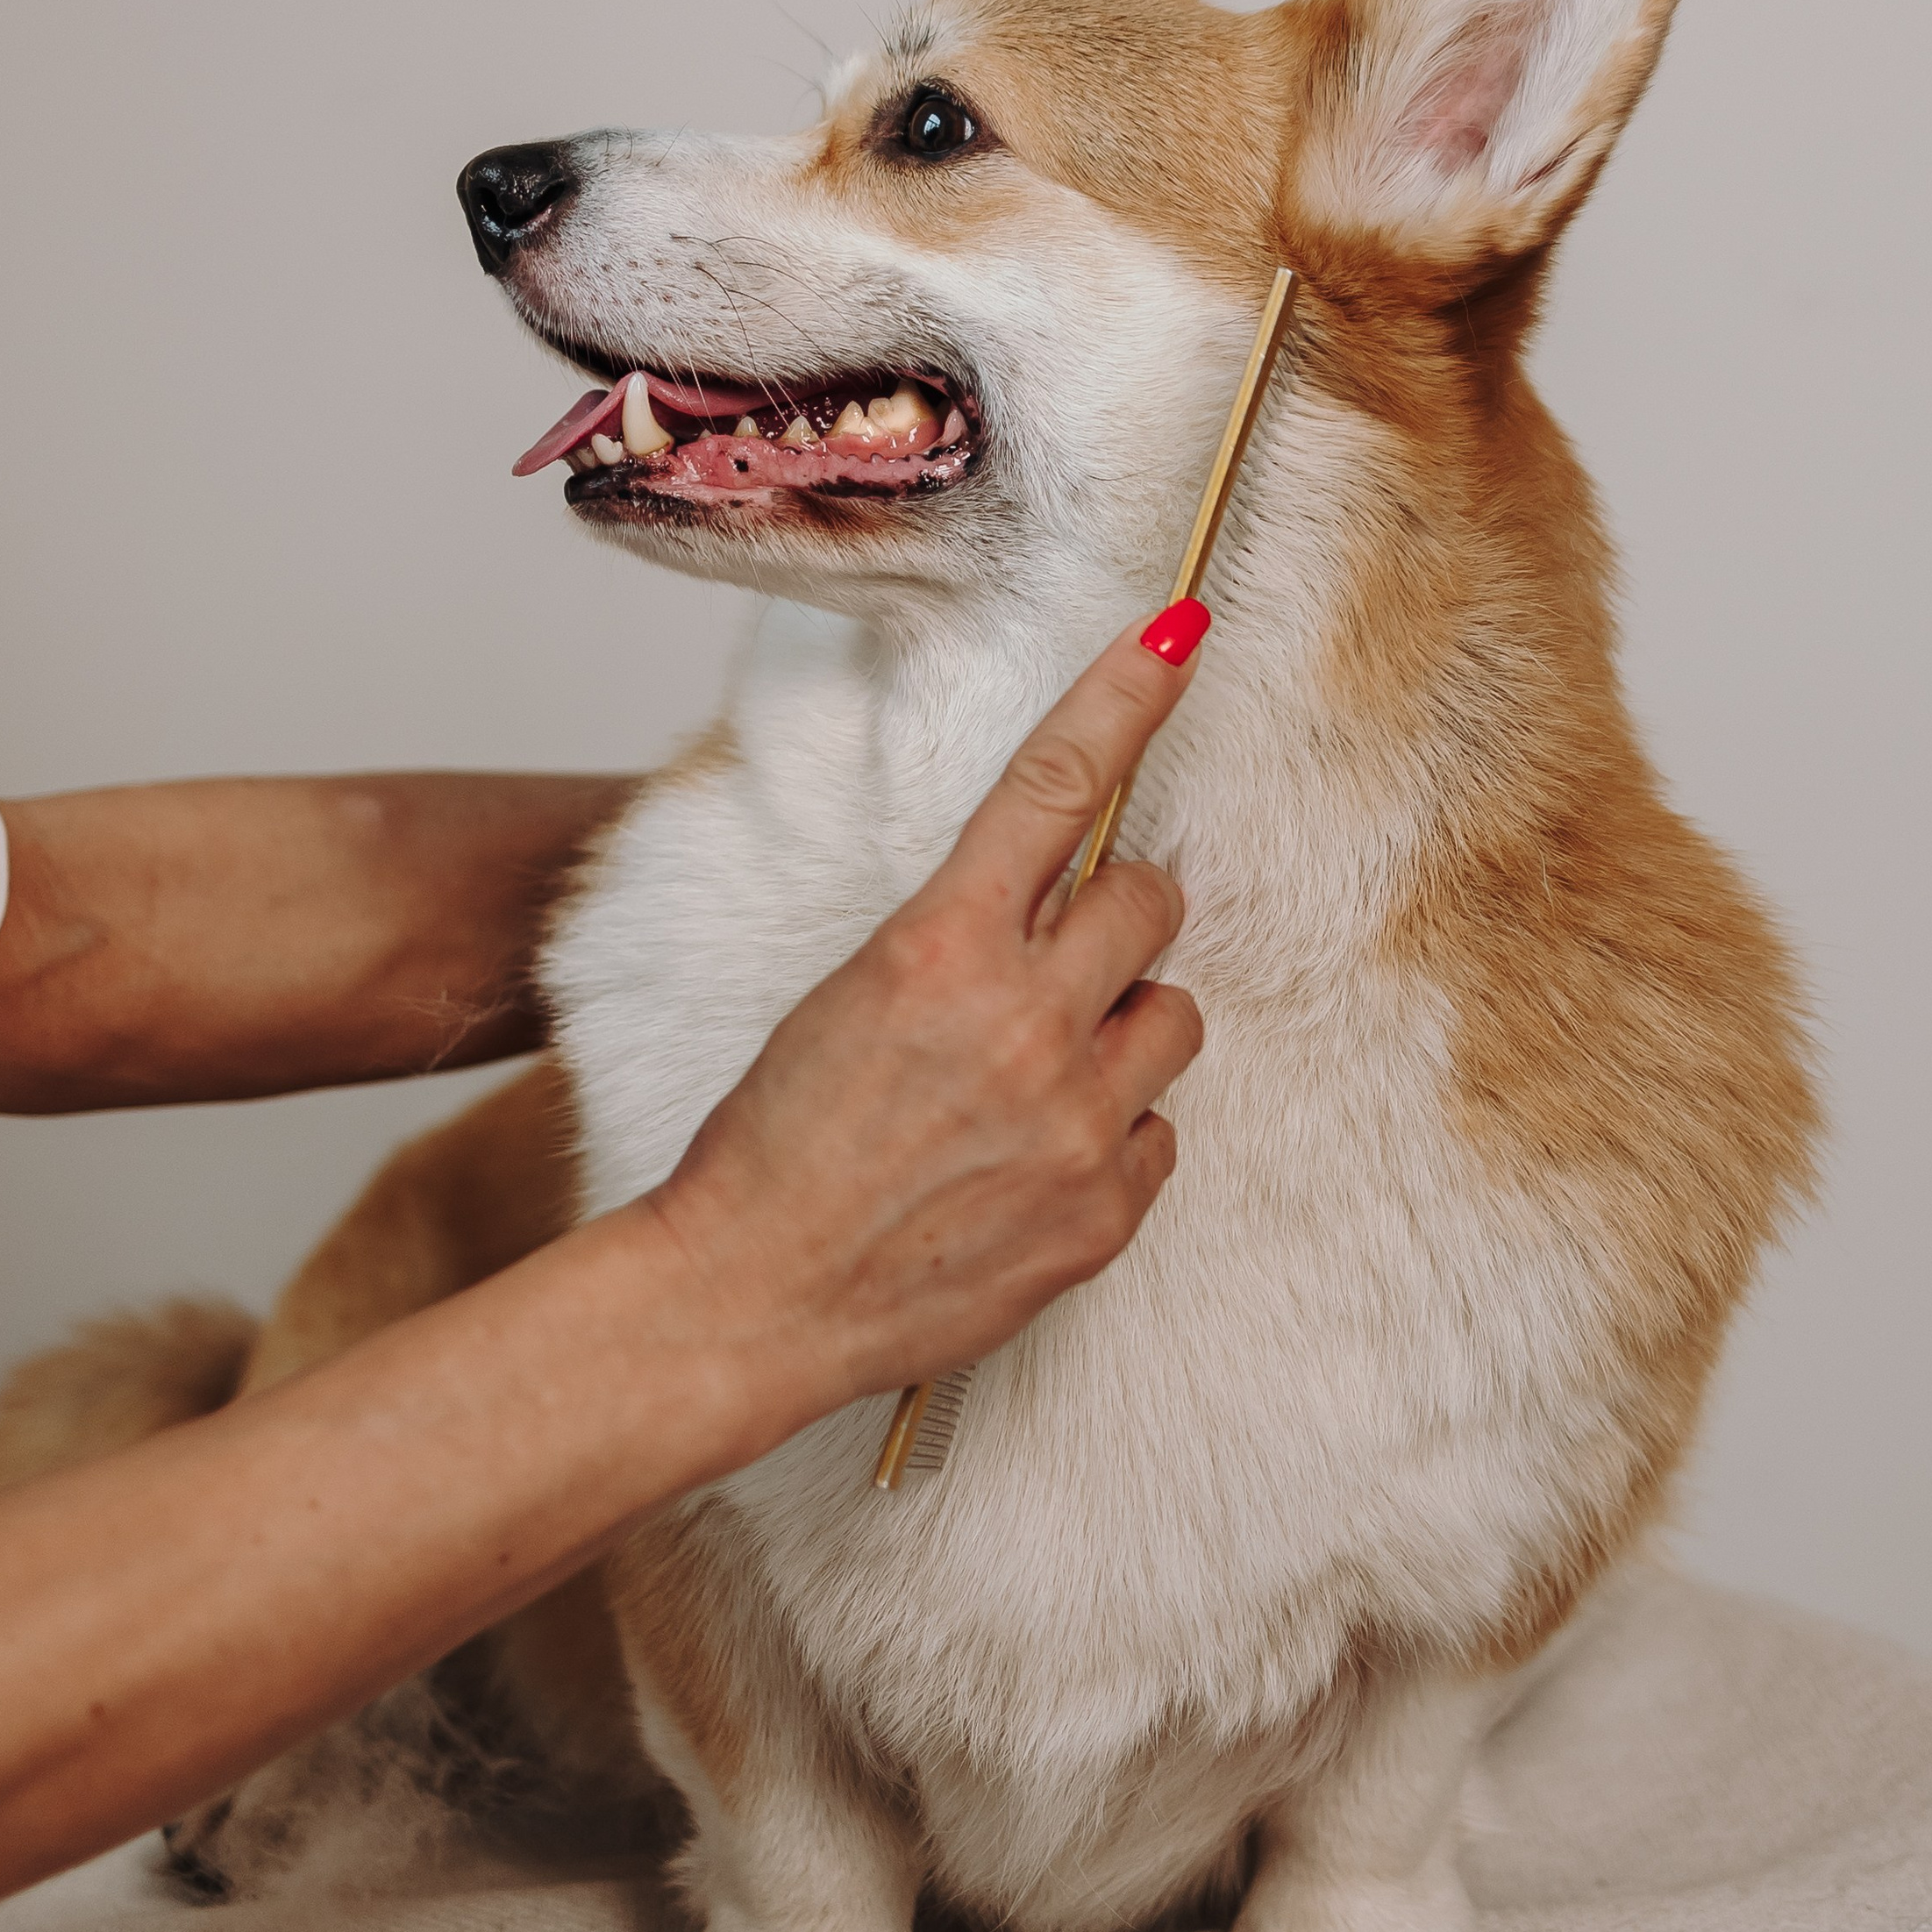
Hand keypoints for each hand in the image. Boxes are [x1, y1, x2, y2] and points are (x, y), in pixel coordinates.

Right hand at [645, 607, 1209, 1417]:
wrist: (752, 1297)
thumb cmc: (779, 1144)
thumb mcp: (852, 996)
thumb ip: (961, 942)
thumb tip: (1056, 904)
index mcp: (939, 949)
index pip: (1055, 788)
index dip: (1125, 698)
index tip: (1179, 635)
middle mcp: (1023, 1024)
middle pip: (1149, 904)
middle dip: (1116, 919)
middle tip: (1060, 963)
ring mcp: (1073, 1123)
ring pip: (1175, 1017)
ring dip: (1124, 1029)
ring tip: (1039, 1079)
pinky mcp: (1101, 1213)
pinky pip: (1160, 1134)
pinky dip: (1111, 1139)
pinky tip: (1031, 1165)